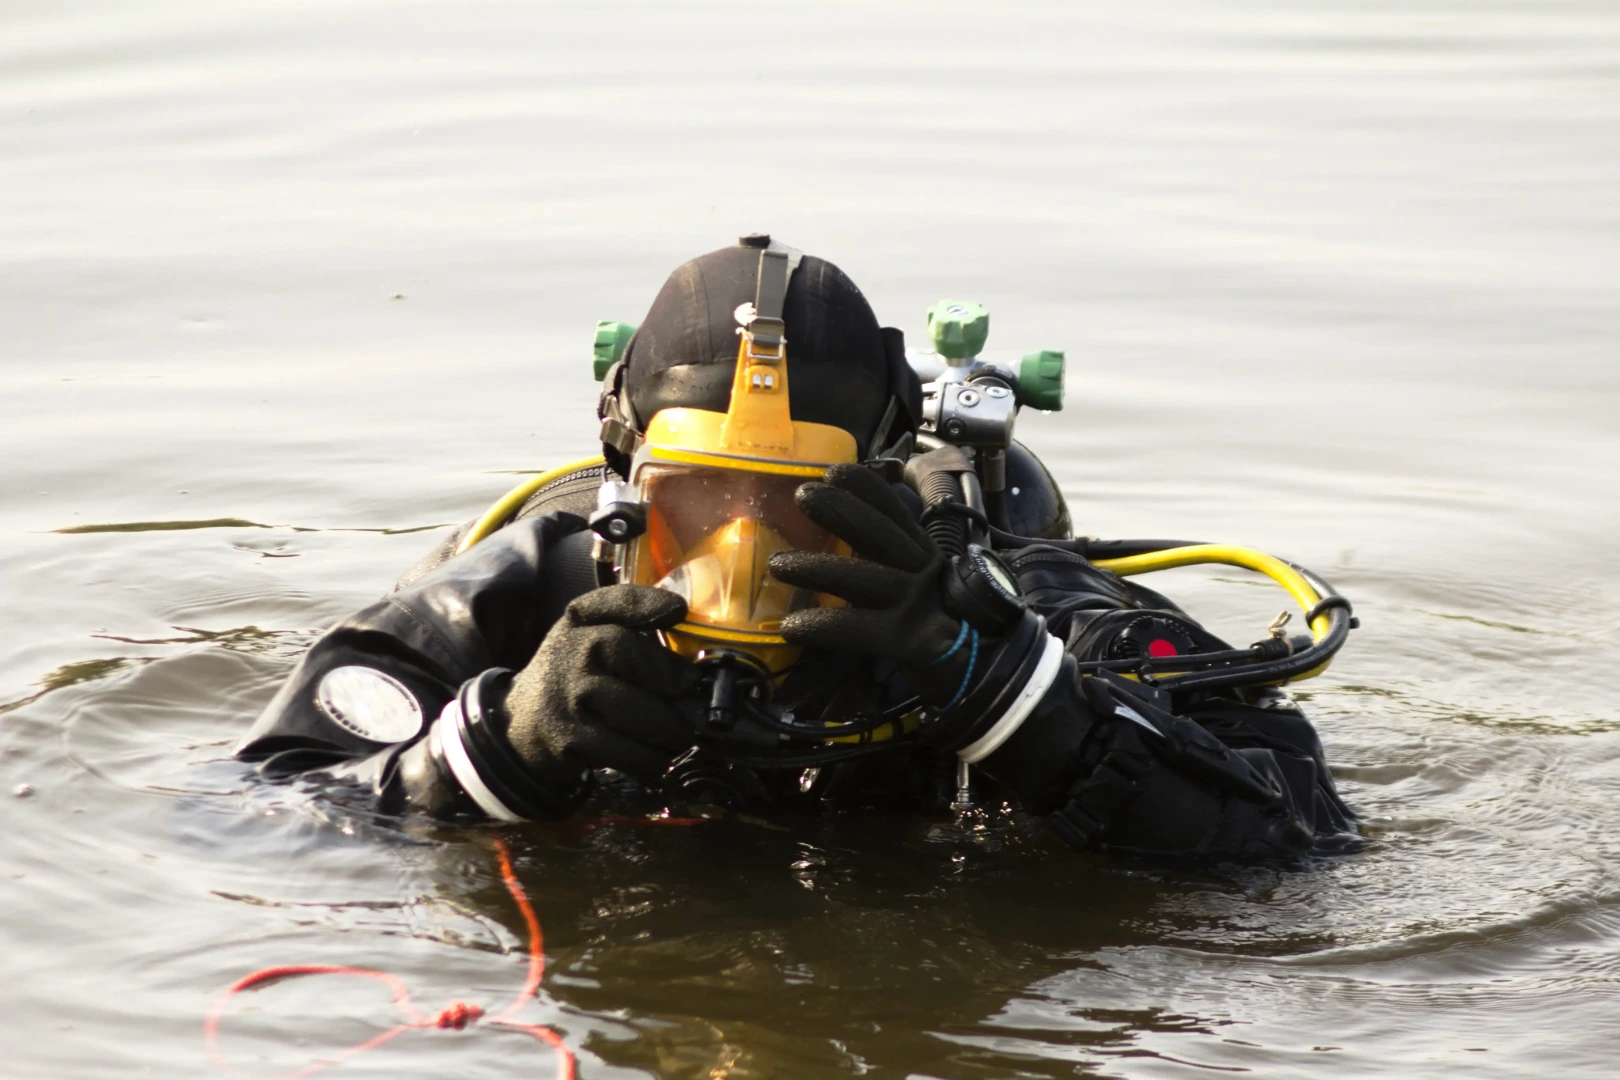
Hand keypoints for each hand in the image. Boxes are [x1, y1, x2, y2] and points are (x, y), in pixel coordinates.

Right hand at [502, 584, 700, 779]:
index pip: (614, 604)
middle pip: (638, 662)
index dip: (648, 604)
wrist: (521, 722)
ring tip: (681, 733)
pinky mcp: (570, 739)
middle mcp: (571, 654)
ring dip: (670, 728)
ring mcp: (569, 698)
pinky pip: (626, 750)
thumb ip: (624, 613)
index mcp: (578, 623)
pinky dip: (650, 758)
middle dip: (675, 683)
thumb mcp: (584, 632)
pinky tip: (658, 756)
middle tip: (693, 696)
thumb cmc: (571, 672)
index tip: (678, 611)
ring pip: (639, 712)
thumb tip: (680, 611)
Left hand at [767, 464, 975, 708]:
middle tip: (803, 495)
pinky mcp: (910, 641)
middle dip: (841, 510)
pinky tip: (792, 626)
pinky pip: (859, 629)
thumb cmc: (940, 622)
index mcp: (923, 552)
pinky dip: (823, 626)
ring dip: (818, 569)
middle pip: (880, 534)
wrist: (983, 668)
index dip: (866, 488)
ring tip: (779, 564)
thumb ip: (892, 556)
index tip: (834, 471)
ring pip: (864, 579)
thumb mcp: (922, 579)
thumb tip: (846, 529)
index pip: (896, 511)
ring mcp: (917, 604)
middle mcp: (923, 571)